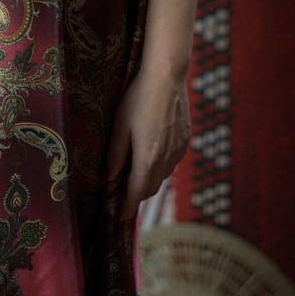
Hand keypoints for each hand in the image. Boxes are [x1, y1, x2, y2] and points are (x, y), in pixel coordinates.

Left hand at [105, 66, 190, 220]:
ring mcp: (179, 150)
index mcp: (148, 157)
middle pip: (151, 188)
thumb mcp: (119, 125)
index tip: (121, 217)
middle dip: (137, 195)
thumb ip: (115, 154)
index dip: (128, 206)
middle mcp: (166, 158)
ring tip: (135, 176)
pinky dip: (161, 166)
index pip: (137, 191)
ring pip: (163, 175)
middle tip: (124, 197)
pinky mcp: (185, 140)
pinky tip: (152, 155)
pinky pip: (172, 161)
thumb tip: (108, 177)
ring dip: (149, 180)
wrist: (166, 78)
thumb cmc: (138, 98)